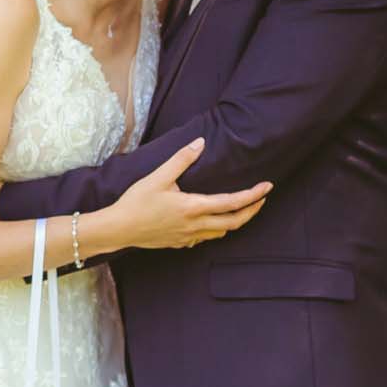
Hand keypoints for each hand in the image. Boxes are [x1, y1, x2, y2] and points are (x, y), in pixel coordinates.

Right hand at [105, 137, 270, 251]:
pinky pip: (205, 238)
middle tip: (262, 199)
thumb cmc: (136, 202)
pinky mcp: (180, 243)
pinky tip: (211, 221)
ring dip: (235, 221)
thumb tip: (200, 143)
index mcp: (193, 207)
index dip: (253, 195)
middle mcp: (195, 225)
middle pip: (234, 222)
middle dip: (252, 210)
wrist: (118, 228)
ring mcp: (188, 237)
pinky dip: (216, 229)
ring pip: (222, 233)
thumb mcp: (158, 176)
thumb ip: (181, 159)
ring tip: (241, 208)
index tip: (267, 187)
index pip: (232, 203)